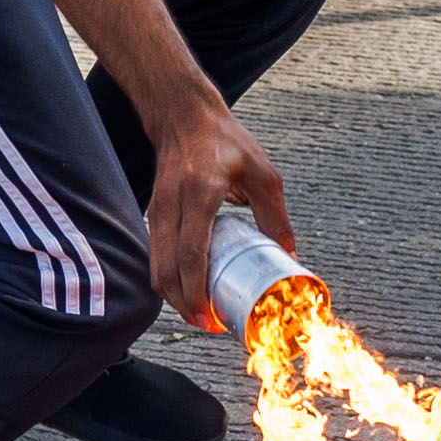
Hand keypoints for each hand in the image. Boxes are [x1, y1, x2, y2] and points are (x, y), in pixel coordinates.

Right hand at [144, 95, 292, 329]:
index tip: (211, 318)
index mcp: (200, 193)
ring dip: (175, 297)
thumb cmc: (224, 140)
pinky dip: (170, 280)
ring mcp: (157, 210)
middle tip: (210, 325)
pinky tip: (190, 289)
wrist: (182, 115)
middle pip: (167, 271)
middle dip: (185, 306)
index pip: (191, 254)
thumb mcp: (262, 173)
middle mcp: (172, 205)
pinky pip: (156, 257)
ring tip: (201, 313)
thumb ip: (275, 215)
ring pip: (156, 268)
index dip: (198, 293)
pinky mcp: (153, 214)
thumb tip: (288, 253)